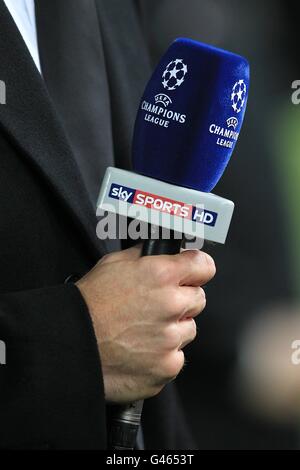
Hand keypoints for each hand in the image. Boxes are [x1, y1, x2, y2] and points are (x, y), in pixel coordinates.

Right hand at [76, 246, 215, 403]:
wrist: (70, 344)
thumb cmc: (88, 304)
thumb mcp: (114, 264)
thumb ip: (146, 257)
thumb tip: (165, 254)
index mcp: (161, 275)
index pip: (204, 266)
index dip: (198, 269)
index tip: (194, 274)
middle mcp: (171, 305)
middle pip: (198, 299)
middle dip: (182, 300)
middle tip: (155, 306)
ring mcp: (170, 339)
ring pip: (188, 330)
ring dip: (172, 329)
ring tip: (142, 331)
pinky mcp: (166, 367)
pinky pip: (176, 358)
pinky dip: (162, 356)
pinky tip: (140, 351)